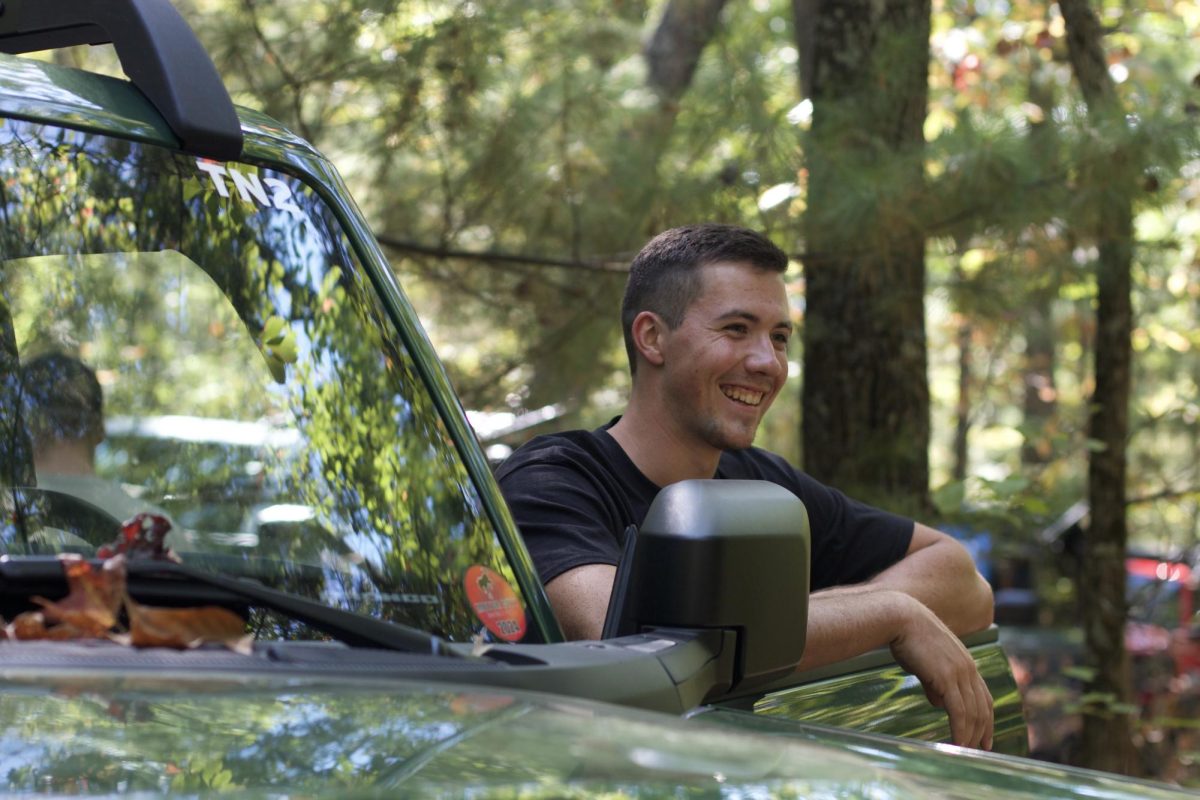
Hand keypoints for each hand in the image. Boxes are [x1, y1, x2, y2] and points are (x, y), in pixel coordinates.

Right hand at [888, 596, 993, 749]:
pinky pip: (959, 711)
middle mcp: (968, 669)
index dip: (987, 718)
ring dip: (972, 735)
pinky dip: (960, 730)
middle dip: (983, 732)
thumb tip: (939, 703)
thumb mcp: (926, 661)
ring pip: (973, 712)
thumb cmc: (908, 636)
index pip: (985, 696)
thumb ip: (935, 683)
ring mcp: (959, 673)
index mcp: (966, 663)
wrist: (901, 618)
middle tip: (979, 750)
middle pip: (983, 708)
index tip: (986, 737)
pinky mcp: (946, 678)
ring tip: (966, 750)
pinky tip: (957, 742)